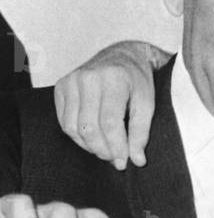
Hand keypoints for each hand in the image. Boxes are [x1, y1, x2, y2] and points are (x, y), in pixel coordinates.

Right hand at [54, 41, 166, 169]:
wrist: (122, 55)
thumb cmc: (137, 80)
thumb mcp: (148, 102)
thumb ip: (141, 131)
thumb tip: (137, 161)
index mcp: (113, 79)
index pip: (110, 122)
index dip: (116, 146)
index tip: (124, 162)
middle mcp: (88, 78)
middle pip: (89, 127)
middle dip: (102, 149)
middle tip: (115, 159)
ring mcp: (71, 81)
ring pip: (72, 127)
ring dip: (89, 146)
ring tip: (105, 151)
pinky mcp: (60, 87)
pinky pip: (63, 121)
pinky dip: (77, 136)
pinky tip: (92, 140)